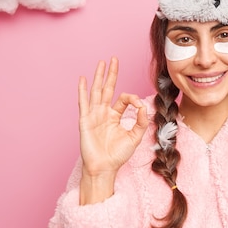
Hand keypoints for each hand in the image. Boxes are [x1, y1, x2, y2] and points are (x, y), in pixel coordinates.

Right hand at [78, 57, 147, 202]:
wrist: (104, 168)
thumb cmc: (117, 156)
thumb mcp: (134, 137)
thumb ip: (141, 122)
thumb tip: (144, 107)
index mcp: (115, 116)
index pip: (123, 99)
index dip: (132, 98)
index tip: (138, 105)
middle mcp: (103, 113)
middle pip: (108, 89)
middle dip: (111, 74)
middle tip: (114, 59)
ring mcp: (94, 115)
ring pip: (97, 91)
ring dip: (99, 77)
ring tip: (101, 63)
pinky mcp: (86, 120)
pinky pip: (84, 103)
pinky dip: (83, 91)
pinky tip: (83, 79)